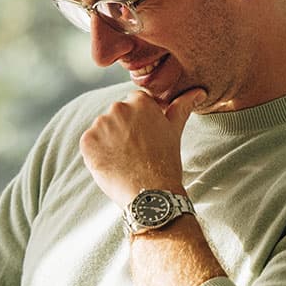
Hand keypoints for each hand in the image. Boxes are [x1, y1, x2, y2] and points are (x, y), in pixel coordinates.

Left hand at [79, 87, 206, 203]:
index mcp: (140, 101)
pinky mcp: (87, 141)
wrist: (150, 193)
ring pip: (102, 129)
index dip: (139, 122)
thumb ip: (182, 106)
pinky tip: (112, 164)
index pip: (134, 103)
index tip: (145, 137)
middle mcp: (118, 108)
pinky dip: (97, 153)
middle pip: (117, 115)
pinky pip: (90, 143)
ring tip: (125, 159)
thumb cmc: (165, 162)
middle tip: (136, 151)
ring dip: (109, 141)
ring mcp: (100, 124)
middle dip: (123, 130)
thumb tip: (199, 91)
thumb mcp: (174, 130)